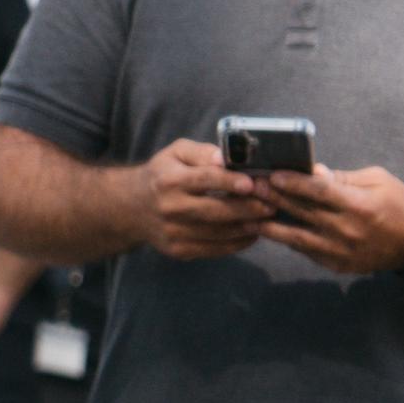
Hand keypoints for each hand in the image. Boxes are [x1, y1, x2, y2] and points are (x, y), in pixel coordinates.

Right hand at [142, 138, 283, 261]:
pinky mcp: (178, 250)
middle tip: (272, 204)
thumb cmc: (163, 174)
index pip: (204, 180)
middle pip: (215, 211)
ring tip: (268, 219)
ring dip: (247, 227)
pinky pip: (214, 249)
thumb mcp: (176, 153)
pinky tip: (251, 233)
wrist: (131, 207)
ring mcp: (173, 232)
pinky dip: (237, 243)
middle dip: (247, 208)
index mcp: (169, 180)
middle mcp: (169, 208)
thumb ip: (202, 152)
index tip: (253, 183)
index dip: (230, 182)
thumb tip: (226, 158)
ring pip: (219, 233)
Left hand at [257, 162, 403, 279]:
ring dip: (270, 226)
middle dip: (274, 198)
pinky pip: (306, 252)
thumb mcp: (378, 181)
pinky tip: (269, 231)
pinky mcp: (337, 266)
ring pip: (296, 238)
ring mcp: (341, 252)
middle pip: (302, 213)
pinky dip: (288, 241)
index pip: (319, 191)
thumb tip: (313, 171)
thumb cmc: (399, 204)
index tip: (272, 175)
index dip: (294, 183)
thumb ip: (343, 178)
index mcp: (359, 205)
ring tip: (246, 216)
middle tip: (250, 188)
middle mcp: (347, 230)